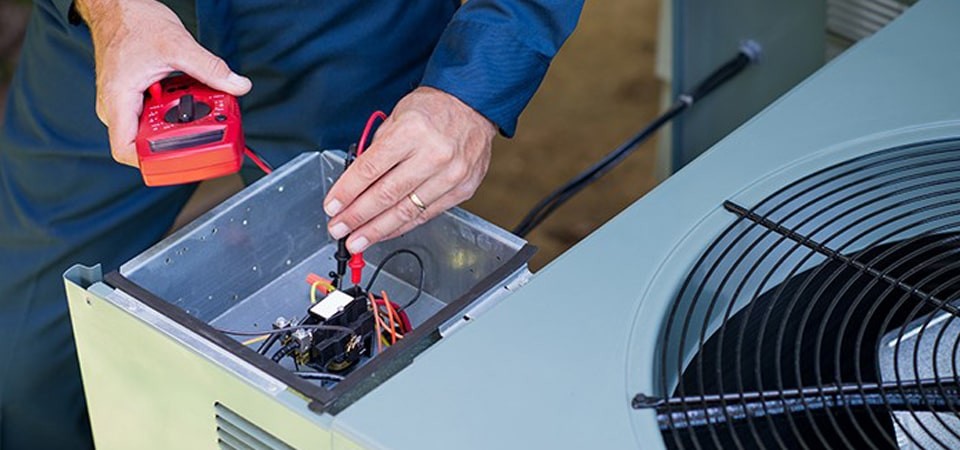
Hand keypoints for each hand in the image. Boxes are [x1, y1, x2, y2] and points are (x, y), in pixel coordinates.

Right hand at [76, 0, 251, 165]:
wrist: (119, 6)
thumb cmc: (133, 23)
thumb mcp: (178, 45)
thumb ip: (211, 69)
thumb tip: (237, 85)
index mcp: (118, 100)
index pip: (126, 150)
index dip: (154, 163)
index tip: (183, 158)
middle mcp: (117, 107)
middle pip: (147, 143)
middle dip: (179, 138)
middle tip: (203, 126)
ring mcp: (125, 104)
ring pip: (155, 128)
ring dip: (180, 122)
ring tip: (198, 107)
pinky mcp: (135, 98)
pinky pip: (157, 114)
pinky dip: (176, 109)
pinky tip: (188, 96)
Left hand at [324, 87, 496, 252]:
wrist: (474, 106)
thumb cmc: (434, 109)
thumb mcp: (397, 116)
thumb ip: (377, 149)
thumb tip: (354, 183)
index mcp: (412, 131)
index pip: (371, 168)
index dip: (347, 192)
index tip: (332, 206)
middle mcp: (434, 155)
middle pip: (386, 194)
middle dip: (357, 216)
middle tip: (338, 229)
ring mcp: (451, 175)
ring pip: (406, 211)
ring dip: (377, 229)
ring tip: (357, 240)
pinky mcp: (462, 190)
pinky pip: (426, 215)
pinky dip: (402, 226)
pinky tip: (384, 232)